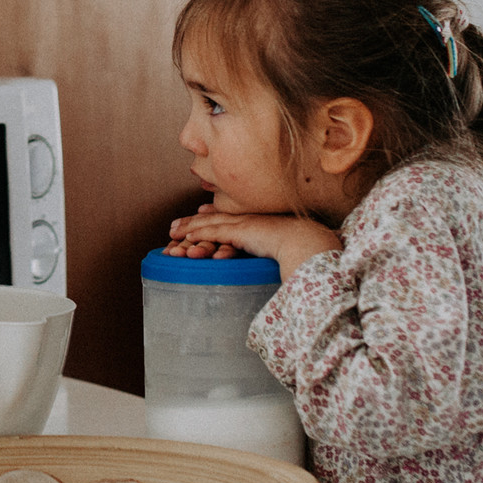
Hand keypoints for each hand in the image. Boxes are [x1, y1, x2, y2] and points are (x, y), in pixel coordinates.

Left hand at [166, 204, 341, 275]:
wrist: (310, 243)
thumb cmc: (303, 250)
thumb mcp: (284, 250)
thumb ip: (274, 254)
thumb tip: (275, 267)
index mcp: (258, 223)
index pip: (229, 219)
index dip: (211, 218)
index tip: (199, 215)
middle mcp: (248, 220)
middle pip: (214, 219)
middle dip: (192, 222)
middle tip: (174, 226)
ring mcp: (244, 224)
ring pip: (209, 224)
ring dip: (189, 228)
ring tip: (172, 232)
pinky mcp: (241, 232)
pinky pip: (214, 231)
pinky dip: (198, 233)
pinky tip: (186, 237)